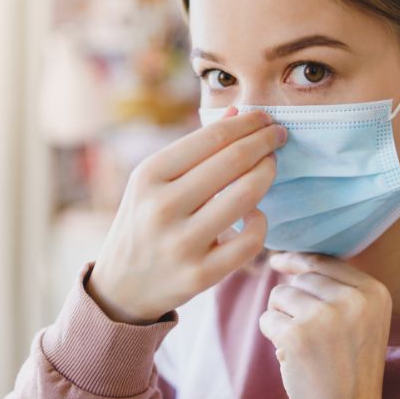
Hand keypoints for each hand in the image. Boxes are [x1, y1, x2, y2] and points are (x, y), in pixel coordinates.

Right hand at [87, 106, 287, 324]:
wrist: (121, 286)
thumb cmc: (144, 221)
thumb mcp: (153, 180)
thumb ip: (194, 148)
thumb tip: (238, 113)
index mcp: (148, 175)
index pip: (212, 137)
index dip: (247, 124)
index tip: (264, 119)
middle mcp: (162, 207)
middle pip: (233, 161)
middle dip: (264, 141)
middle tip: (279, 135)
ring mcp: (181, 243)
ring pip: (246, 196)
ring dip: (267, 173)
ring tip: (270, 165)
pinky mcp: (201, 274)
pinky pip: (249, 242)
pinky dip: (261, 222)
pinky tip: (256, 213)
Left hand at [259, 251, 391, 398]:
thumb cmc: (348, 366)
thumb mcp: (362, 320)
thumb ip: (337, 288)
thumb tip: (288, 258)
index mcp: (374, 292)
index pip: (324, 261)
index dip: (298, 260)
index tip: (279, 261)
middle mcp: (353, 300)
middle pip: (300, 278)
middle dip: (292, 301)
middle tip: (307, 334)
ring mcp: (325, 316)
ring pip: (280, 295)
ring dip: (281, 318)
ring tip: (301, 344)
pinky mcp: (298, 335)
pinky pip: (267, 319)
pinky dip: (272, 336)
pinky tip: (291, 356)